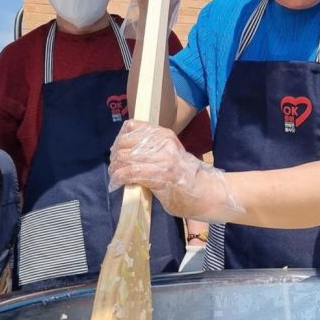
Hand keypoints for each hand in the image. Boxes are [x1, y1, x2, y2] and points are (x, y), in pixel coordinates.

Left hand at [109, 121, 242, 222]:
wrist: (205, 192)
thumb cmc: (187, 176)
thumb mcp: (171, 153)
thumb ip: (153, 149)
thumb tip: (126, 152)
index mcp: (165, 135)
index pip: (132, 126)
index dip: (120, 139)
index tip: (118, 151)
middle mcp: (162, 143)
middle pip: (124, 143)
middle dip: (115, 157)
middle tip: (115, 167)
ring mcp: (161, 159)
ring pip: (124, 158)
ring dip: (115, 169)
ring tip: (115, 176)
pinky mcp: (158, 175)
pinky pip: (129, 173)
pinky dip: (119, 178)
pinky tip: (118, 183)